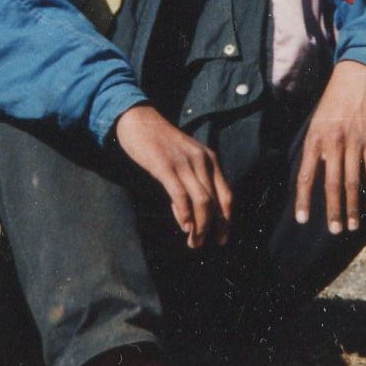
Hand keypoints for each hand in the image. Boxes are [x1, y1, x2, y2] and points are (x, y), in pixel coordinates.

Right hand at [115, 105, 231, 247]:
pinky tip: (184, 226)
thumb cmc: (160, 143)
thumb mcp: (185, 158)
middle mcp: (202, 161)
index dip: (226, 220)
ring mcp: (184, 163)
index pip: (227, 195)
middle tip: (200, 245)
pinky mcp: (165, 166)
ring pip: (202, 201)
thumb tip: (192, 216)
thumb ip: (192, 182)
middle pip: (215, 202)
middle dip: (212, 228)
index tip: (222, 239)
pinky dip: (184, 213)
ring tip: (193, 242)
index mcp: (210, 159)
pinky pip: (180, 195)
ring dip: (200, 226)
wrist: (138, 120)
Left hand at [295, 60, 365, 233]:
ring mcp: (354, 142)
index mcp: (314, 139)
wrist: (357, 76)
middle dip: (332, 210)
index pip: (305, 176)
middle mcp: (332, 143)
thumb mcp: (316, 121)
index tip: (302, 220)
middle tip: (335, 230)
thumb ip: (315, 148)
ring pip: (352, 182)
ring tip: (352, 226)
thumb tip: (315, 173)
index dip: (303, 200)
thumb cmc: (334, 100)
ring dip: (352, 207)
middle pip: (331, 184)